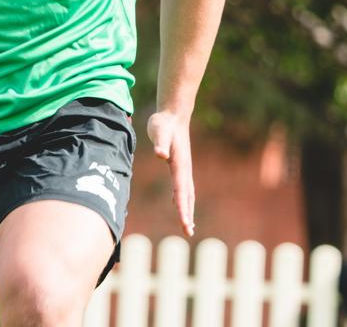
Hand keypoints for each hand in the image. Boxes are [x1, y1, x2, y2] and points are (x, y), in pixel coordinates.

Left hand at [147, 111, 195, 236]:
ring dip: (187, 209)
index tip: (184, 222)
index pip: (180, 190)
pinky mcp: (180, 165)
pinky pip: (183, 186)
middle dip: (187, 213)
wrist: (173, 114)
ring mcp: (183, 167)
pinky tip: (179, 205)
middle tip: (188, 231)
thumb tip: (160, 154)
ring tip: (188, 226)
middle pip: (187, 195)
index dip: (182, 207)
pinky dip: (183, 198)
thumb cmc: (163, 122)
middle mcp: (184, 168)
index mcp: (179, 163)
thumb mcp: (158, 130)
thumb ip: (159, 142)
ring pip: (187, 192)